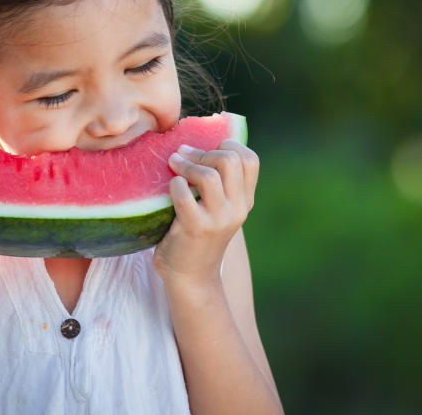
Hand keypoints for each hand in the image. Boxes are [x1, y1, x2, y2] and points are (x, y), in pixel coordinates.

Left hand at [153, 140, 258, 286]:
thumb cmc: (197, 235)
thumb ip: (218, 182)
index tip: (207, 149)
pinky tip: (170, 188)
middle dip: (203, 152)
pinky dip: (174, 184)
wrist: (191, 278)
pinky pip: (184, 193)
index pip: (250, 159)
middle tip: (184, 157)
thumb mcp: (217, 208)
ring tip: (173, 166)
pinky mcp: (196, 228)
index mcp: (245, 200)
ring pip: (209, 175)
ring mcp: (219, 220)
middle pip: (230, 160)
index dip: (228, 145)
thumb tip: (194, 143)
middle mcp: (238, 209)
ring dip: (186, 165)